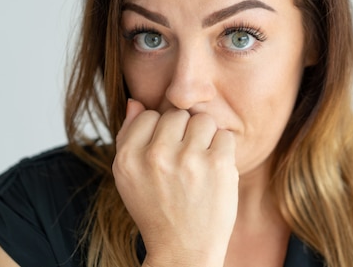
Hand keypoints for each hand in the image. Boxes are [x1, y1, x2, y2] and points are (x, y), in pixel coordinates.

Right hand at [113, 99, 237, 266]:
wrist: (184, 251)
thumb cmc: (157, 210)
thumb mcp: (129, 177)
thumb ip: (129, 136)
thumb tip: (136, 101)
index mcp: (128, 158)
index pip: (149, 115)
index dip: (160, 133)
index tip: (165, 155)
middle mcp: (155, 156)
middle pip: (177, 114)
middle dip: (184, 134)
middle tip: (185, 162)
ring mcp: (187, 160)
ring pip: (203, 120)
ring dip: (205, 139)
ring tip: (200, 165)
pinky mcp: (217, 166)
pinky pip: (225, 135)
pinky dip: (223, 152)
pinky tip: (215, 171)